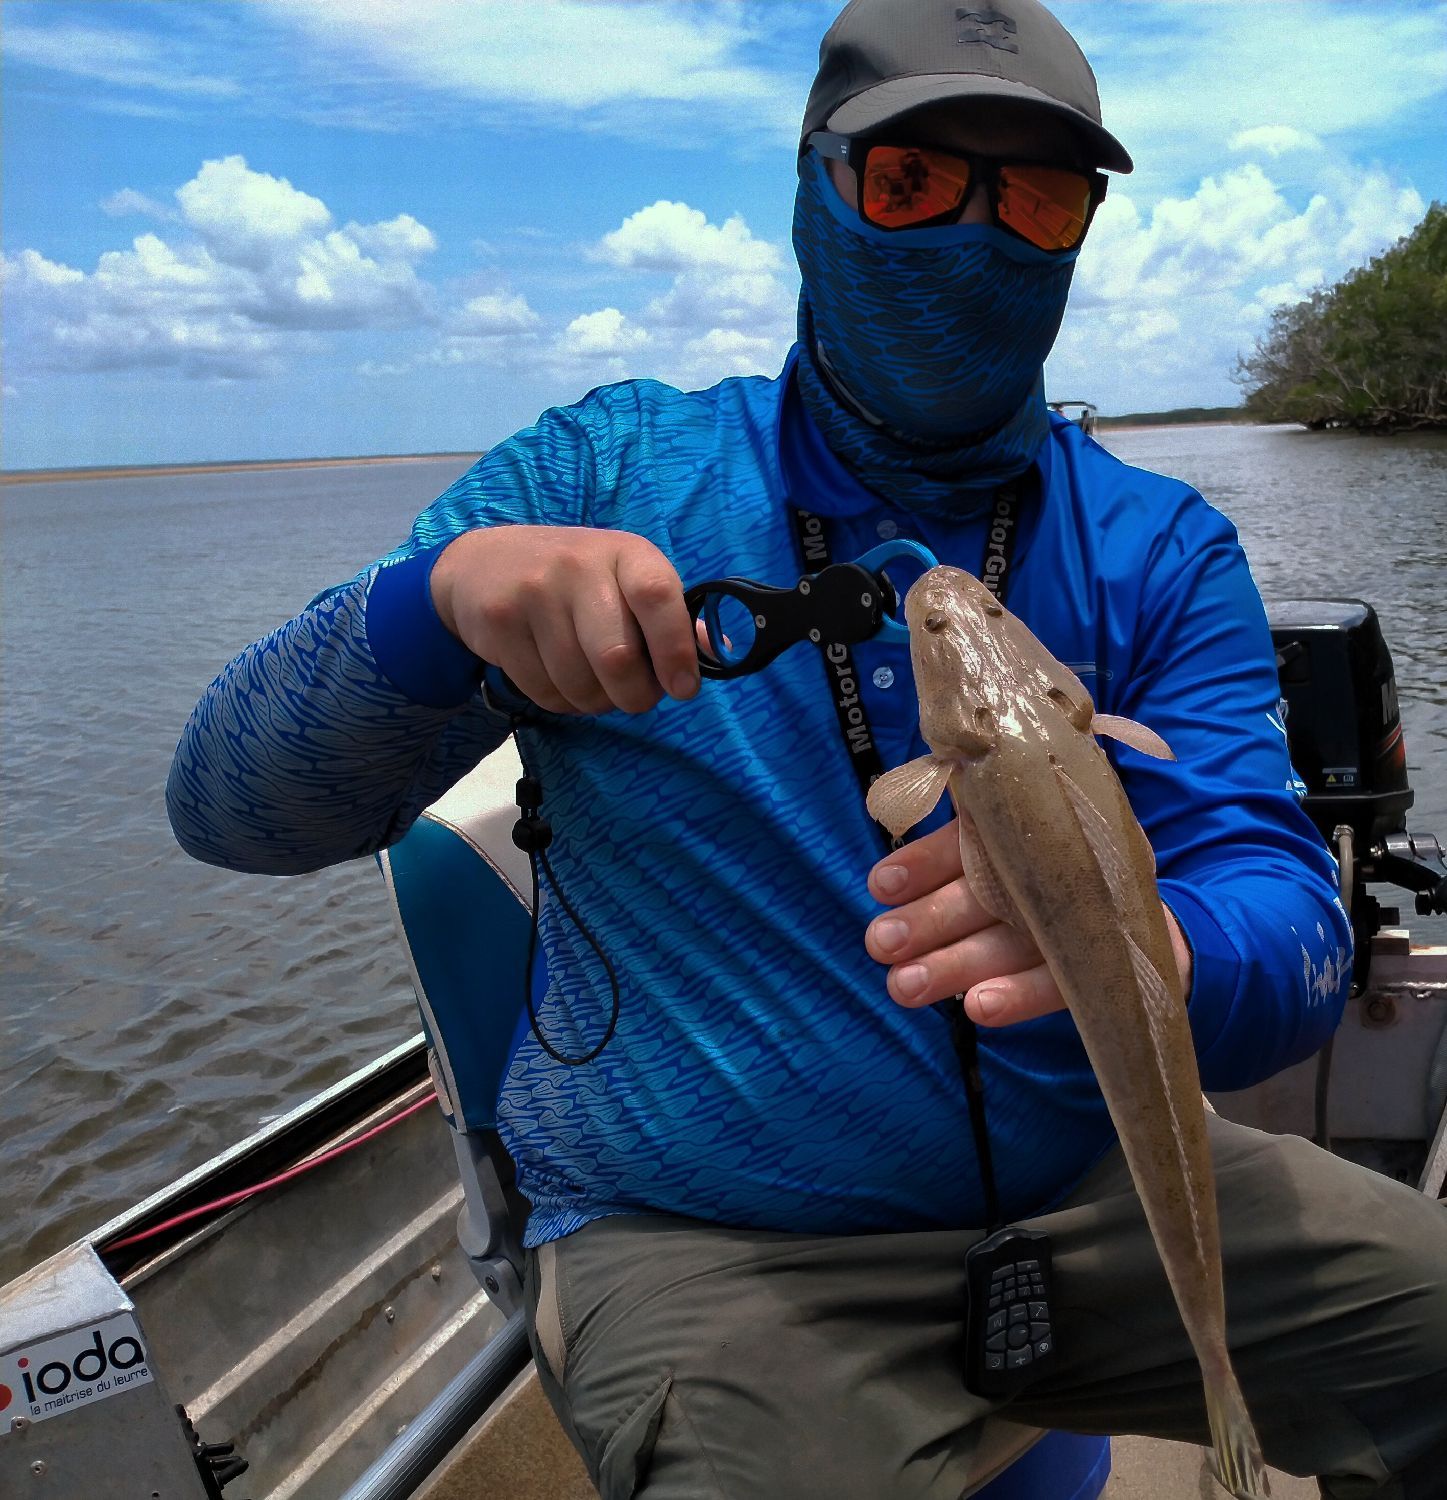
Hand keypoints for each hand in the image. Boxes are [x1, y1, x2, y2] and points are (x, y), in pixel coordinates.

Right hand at [430, 525, 699, 714]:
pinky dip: (562, 703)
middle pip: (616, 657)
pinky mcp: (499, 623)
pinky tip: (560, 680)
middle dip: (633, 696)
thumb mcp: (625, 578)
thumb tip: (717, 651)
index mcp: (625, 552)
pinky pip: (543, 692)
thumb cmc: (575, 579)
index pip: (657, 596)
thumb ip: (669, 615)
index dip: (675, 649)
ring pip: (578, 684)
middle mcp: (578, 566)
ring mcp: (534, 593)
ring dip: (595, 703)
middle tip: (634, 698)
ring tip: (594, 686)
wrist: (483, 564)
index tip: (682, 688)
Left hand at [865, 818, 1191, 1025]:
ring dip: (957, 964)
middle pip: (989, 890)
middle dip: (930, 918)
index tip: (881, 885)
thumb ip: (963, 852)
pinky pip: (1062, 979)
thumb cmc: (1051, 886)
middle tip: (881, 943)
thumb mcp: (1012, 855)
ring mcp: (1085, 912)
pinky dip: (1020, 994)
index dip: (925, 860)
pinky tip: (980, 1009)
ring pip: (1014, 937)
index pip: (974, 837)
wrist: (1154, 931)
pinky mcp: (1109, 957)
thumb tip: (888, 877)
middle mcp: (1057, 865)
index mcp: (1029, 830)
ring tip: (904, 986)